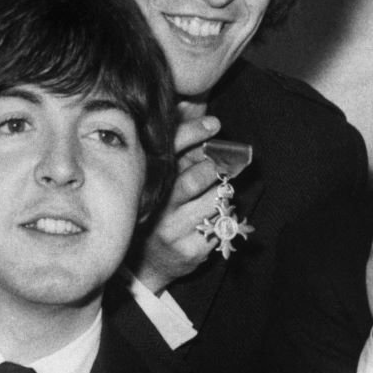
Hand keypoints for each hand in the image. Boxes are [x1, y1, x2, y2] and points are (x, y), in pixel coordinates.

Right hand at [133, 103, 224, 293]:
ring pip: (211, 204)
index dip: (192, 133)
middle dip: (215, 169)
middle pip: (193, 180)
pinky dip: (225, 217)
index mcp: (148, 185)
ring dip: (223, 194)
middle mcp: (157, 208)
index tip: (215, 123)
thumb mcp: (158, 182)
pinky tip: (218, 215)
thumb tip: (186, 105)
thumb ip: (175, 150)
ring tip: (222, 191)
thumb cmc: (156, 214)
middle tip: (228, 163)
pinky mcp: (189, 251)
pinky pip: (219, 227)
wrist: (144, 267)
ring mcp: (172, 232)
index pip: (168, 153)